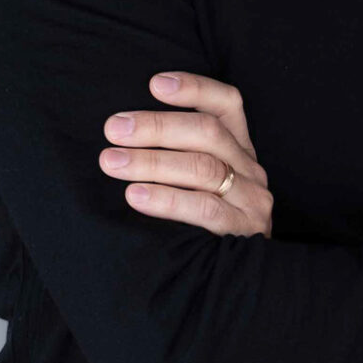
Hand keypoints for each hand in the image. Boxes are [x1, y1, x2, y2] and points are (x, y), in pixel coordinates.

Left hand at [101, 72, 272, 236]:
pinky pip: (205, 210)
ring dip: (152, 162)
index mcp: (239, 148)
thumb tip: (122, 130)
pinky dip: (167, 200)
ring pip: (204, 168)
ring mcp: (251, 199)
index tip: (154, 84)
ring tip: (111, 162)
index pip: (227, 104)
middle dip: (156, 127)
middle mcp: (250, 168)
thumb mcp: (197, 181)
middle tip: (114, 129)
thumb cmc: (202, 224)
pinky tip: (135, 196)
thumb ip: (177, 154)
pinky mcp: (244, 230)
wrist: (238, 279)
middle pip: (208, 132)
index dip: (195, 88)